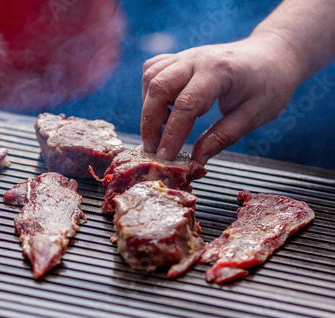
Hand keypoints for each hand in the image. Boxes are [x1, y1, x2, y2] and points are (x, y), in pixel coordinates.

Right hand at [141, 34, 302, 164]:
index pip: (186, 105)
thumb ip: (223, 137)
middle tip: (153, 148)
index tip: (165, 156)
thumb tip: (196, 160)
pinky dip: (151, 92)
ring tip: (161, 129)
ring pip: (151, 77)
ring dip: (148, 106)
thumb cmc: (270, 84)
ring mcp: (186, 56)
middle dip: (149, 122)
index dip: (172, 134)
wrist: (274, 53)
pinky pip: (153, 70)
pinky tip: (164, 109)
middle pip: (158, 86)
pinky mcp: (180, 58)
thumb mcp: (254, 115)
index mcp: (219, 71)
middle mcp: (197, 59)